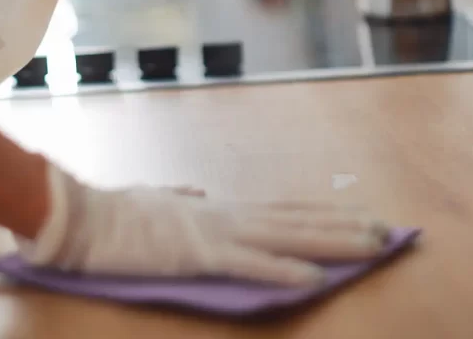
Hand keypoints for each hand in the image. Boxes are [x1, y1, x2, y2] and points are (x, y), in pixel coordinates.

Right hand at [15, 163, 390, 286]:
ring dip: (334, 243)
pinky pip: (251, 266)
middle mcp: (230, 216)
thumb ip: (179, 198)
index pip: (285, 210)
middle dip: (346, 228)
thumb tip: (195, 193)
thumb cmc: (116, 212)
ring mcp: (218, 233)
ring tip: (372, 248)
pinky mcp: (200, 255)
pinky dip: (286, 272)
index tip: (358, 217)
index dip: (325, 215)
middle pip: (300, 221)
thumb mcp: (155, 201)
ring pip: (289, 238)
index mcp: (222, 210)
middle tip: (388, 232)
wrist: (84, 216)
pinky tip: (316, 280)